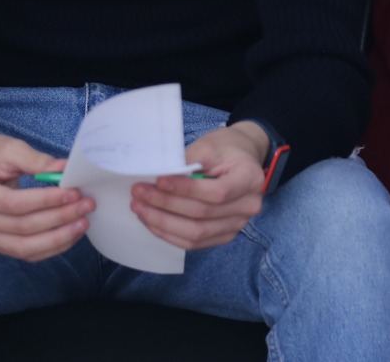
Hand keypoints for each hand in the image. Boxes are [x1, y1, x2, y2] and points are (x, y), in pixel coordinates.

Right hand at [0, 127, 92, 261]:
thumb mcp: (10, 148)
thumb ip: (37, 160)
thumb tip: (65, 169)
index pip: (15, 204)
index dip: (46, 201)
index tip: (74, 193)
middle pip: (21, 227)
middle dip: (58, 218)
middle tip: (86, 205)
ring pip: (23, 247)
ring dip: (57, 238)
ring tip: (82, 223)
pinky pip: (23, 252)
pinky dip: (49, 247)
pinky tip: (69, 235)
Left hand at [130, 122, 269, 250]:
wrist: (239, 159)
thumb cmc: (223, 149)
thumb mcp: (208, 146)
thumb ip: (186, 163)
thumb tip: (156, 180)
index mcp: (250, 179)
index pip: (218, 192)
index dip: (186, 190)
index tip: (158, 180)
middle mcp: (249, 206)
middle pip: (203, 215)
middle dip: (166, 205)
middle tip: (139, 193)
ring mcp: (237, 224)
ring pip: (196, 234)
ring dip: (163, 223)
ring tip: (140, 208)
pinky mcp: (223, 235)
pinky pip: (194, 242)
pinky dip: (169, 233)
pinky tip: (152, 221)